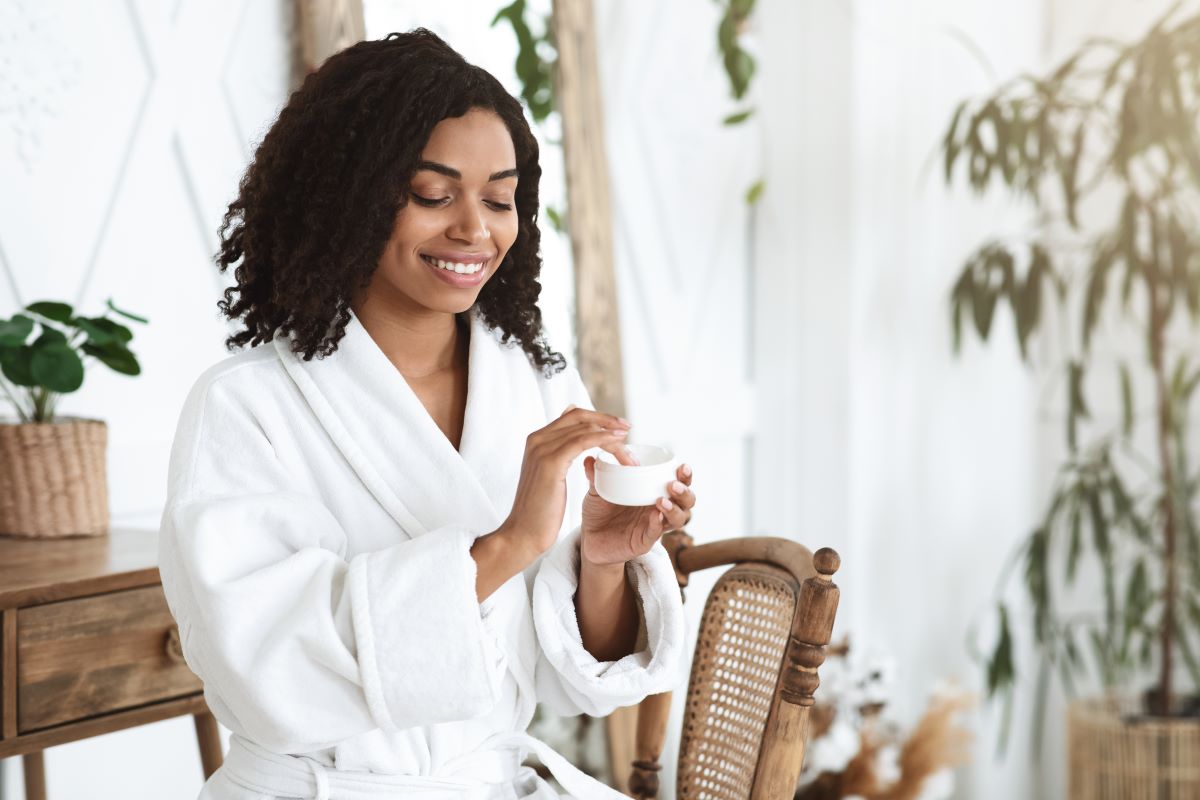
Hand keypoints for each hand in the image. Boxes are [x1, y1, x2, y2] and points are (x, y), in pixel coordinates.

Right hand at [499, 405, 638, 560]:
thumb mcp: (548, 476)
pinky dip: (602, 439)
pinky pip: (583, 441)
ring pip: (584, 429)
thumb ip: (558, 455)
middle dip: (606, 419)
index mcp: (537, 441)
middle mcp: (537, 439)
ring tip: (627, 443)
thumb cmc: (539, 510)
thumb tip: (572, 439)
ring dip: (610, 434)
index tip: (617, 427)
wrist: (523, 532)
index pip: (571, 416)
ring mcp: (542, 449)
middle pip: (578, 416)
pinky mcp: (551, 462)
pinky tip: (617, 443)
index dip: (597, 418)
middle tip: (628, 427)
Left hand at [580, 458, 695, 565]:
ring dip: (674, 509)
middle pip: (687, 501)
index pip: (679, 482)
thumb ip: (595, 475)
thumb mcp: (597, 490)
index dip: (685, 475)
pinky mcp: (645, 541)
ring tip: (662, 500)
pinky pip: (656, 533)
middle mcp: (660, 508)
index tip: (682, 466)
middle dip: (685, 492)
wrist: (589, 539)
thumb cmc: (599, 511)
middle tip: (673, 484)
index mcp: (654, 492)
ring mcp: (654, 526)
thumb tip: (589, 457)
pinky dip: (657, 523)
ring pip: (679, 519)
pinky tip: (655, 515)